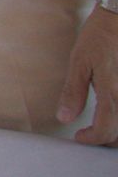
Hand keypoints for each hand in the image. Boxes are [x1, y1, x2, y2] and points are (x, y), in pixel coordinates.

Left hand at [59, 3, 117, 144]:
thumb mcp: (80, 61)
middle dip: (106, 139)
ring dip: (117, 131)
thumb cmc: (100, 36)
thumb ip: (73, 92)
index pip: (105, 130)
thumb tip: (64, 117)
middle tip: (90, 134)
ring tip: (102, 126)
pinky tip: (113, 113)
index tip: (80, 137)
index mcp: (112, 93)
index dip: (92, 139)